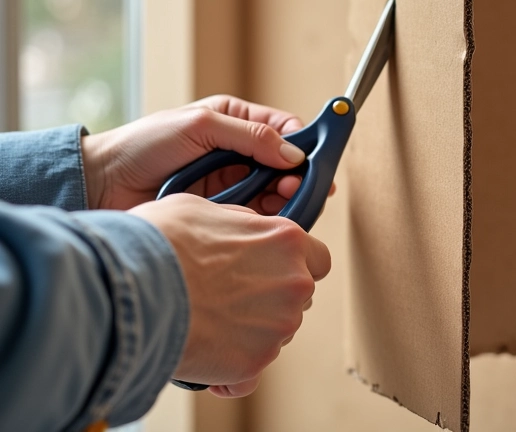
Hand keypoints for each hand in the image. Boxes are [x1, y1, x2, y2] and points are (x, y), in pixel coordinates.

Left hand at [81, 95, 334, 212]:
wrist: (102, 184)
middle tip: (301, 187)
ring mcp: (229, 183)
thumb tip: (292, 153)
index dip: (303, 142)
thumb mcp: (200, 124)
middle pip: (283, 164)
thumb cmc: (143, 145)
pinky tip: (267, 220)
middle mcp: (236, 152)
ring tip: (284, 203)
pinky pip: (253, 214)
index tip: (318, 155)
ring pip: (272, 191)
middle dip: (296, 175)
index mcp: (233, 121)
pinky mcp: (219, 212)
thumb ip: (250, 136)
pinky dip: (264, 217)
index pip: (283, 129)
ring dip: (283, 197)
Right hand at [130, 194, 331, 396]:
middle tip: (232, 296)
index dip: (296, 264)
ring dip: (251, 330)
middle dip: (271, 297)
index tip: (274, 268)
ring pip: (275, 332)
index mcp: (285, 240)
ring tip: (210, 323)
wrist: (131, 288)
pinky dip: (234, 371)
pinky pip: (251, 373)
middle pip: (297, 296)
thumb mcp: (204, 208)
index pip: (318, 258)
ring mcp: (277, 325)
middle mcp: (292, 282)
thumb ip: (239, 223)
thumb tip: (245, 229)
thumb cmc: (163, 241)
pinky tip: (209, 359)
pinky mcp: (253, 363)